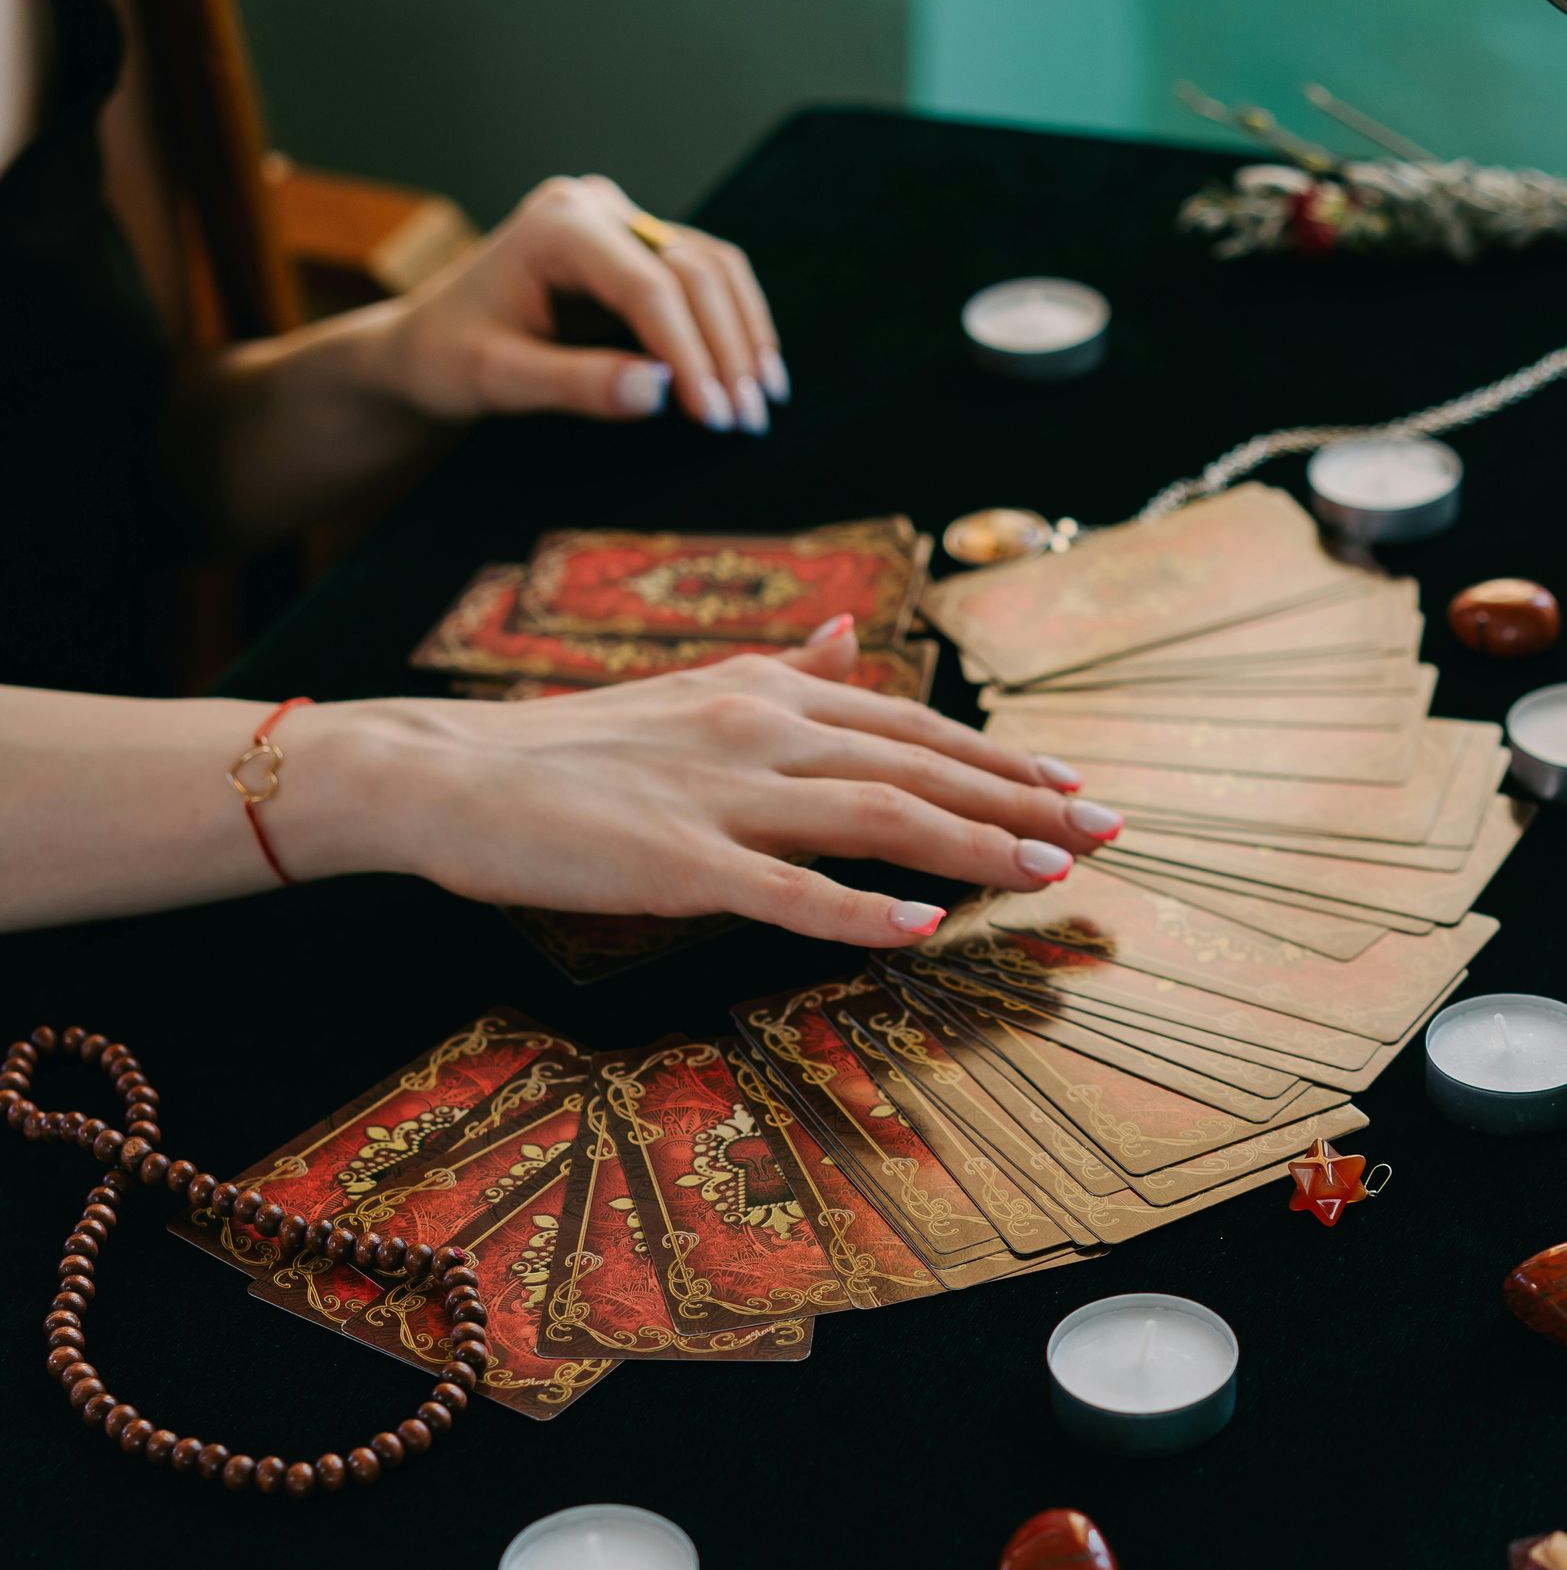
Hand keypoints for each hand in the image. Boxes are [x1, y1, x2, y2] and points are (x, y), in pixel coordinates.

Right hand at [317, 621, 1123, 948]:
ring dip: (975, 845)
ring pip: (879, 817)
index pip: (911, 725)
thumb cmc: (567, 749)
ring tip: (1051, 873)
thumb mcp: (687, 690)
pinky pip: (789, 894)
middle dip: (1024, 800)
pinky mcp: (680, 863)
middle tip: (1112, 832)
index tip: (1075, 784)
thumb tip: (842, 640)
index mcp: (765, 692)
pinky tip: (925, 929)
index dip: (1002, 758)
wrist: (451, 772)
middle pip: (920, 765)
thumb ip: (776, 673)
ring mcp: (723, 796)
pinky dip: (863, 913)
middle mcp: (761, 729)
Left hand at [380, 173, 785, 435]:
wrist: (430, 344)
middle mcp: (596, 208)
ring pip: (713, 268)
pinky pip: (706, 278)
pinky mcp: (639, 250)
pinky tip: (751, 375)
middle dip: (727, 349)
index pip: (648, 286)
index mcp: (557, 225)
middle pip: (693, 269)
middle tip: (749, 422)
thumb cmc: (450, 360)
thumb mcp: (500, 380)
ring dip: (744, 335)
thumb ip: (576, 385)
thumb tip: (661, 393)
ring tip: (763, 404)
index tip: (717, 418)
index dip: (691, 353)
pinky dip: (734, 325)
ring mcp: (622, 223)